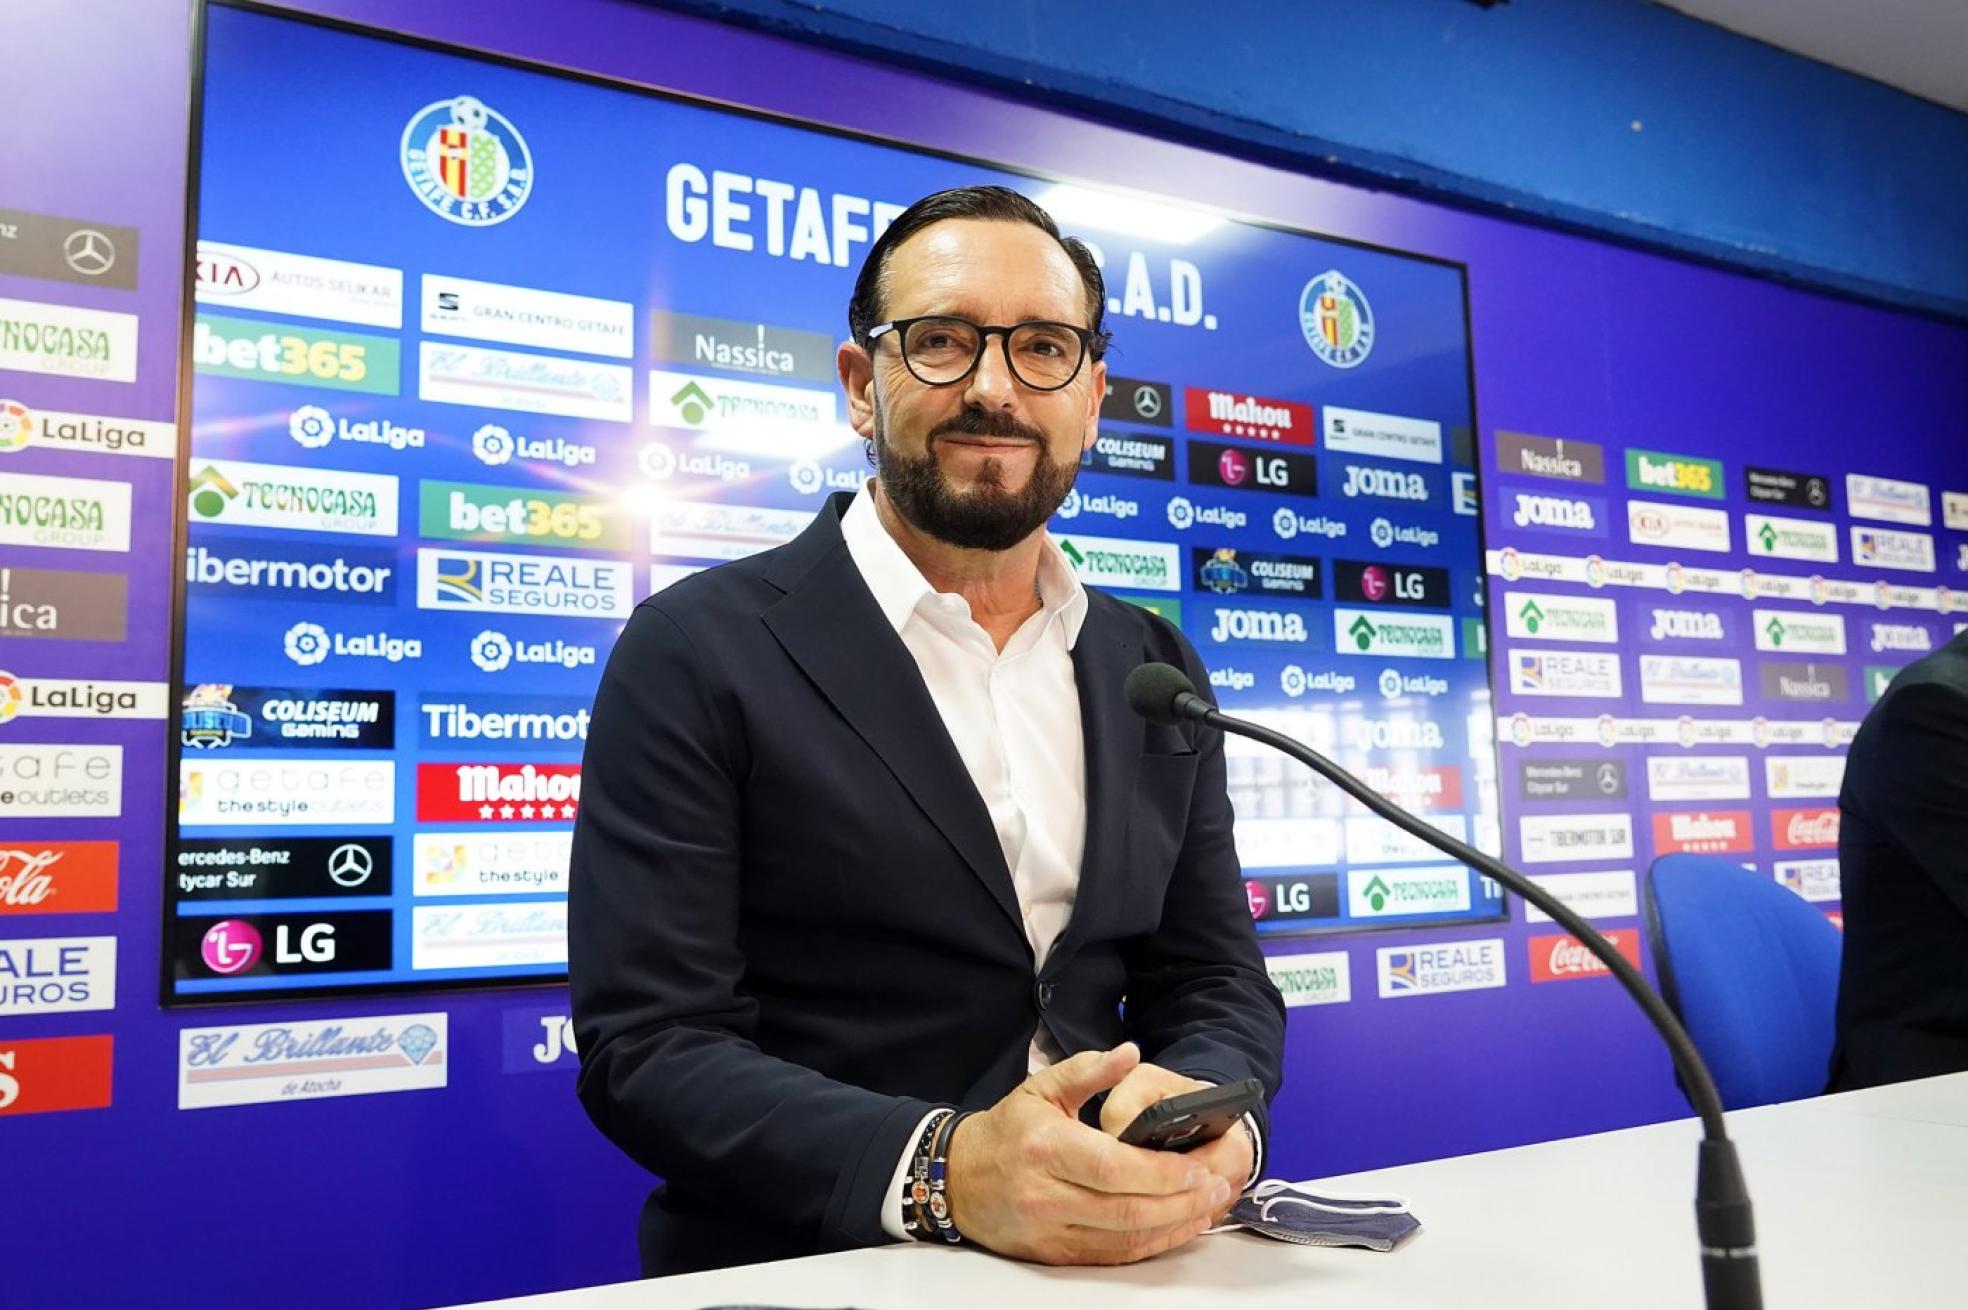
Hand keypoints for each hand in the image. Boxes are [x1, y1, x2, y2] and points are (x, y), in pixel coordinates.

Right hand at [944, 1042, 1230, 1264]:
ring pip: (1124, 1239)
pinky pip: (1111, 1256)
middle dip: (1180, 1202)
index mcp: (1046, 1148)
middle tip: (1215, 1187)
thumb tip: (1130, 1053)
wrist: (957, 1179)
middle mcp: (1046, 1195)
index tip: (1197, 1167)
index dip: (1162, 1173)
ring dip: (1173, 1226)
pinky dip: (1149, 1245)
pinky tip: (1174, 1228)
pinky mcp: (1053, 1255)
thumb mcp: (1041, 1088)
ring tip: (1206, 1207)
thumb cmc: (1006, 1131)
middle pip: (1126, 1209)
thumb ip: (1089, 1070)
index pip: (1114, 1168)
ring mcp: (1049, 1230)